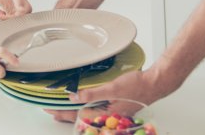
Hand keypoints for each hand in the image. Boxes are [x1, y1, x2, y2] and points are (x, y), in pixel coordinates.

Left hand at [0, 0, 31, 20]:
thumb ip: (18, 2)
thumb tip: (22, 10)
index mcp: (27, 8)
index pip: (20, 18)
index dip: (11, 18)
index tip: (3, 13)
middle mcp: (23, 13)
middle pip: (15, 22)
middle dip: (5, 19)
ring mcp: (16, 14)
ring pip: (9, 23)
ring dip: (1, 18)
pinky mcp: (10, 15)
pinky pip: (5, 21)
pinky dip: (0, 17)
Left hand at [47, 68, 173, 122]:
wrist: (154, 84)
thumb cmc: (137, 86)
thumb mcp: (112, 88)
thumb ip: (92, 94)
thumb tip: (74, 97)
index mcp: (106, 116)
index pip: (78, 118)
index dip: (62, 114)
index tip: (50, 110)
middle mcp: (108, 118)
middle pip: (82, 120)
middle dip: (66, 116)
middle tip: (51, 111)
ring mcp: (112, 115)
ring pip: (88, 116)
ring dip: (74, 113)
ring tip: (61, 111)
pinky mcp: (115, 110)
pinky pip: (96, 112)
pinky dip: (85, 109)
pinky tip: (81, 105)